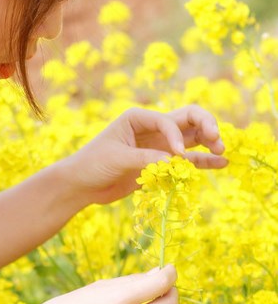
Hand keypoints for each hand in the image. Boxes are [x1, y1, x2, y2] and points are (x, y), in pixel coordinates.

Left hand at [66, 104, 227, 204]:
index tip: (176, 155)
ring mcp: (159, 145)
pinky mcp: (161, 164)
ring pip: (192, 139)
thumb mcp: (117, 159)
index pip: (168, 120)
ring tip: (222, 150)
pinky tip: (222, 163)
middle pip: (188, 120)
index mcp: (138, 118)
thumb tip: (174, 161)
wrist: (81, 185)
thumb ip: (146, 158)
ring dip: (208, 142)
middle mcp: (153, 128)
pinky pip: (187, 160)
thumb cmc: (92, 165)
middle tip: (216, 139)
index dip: (176, 136)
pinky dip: (203, 161)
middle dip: (205, 126)